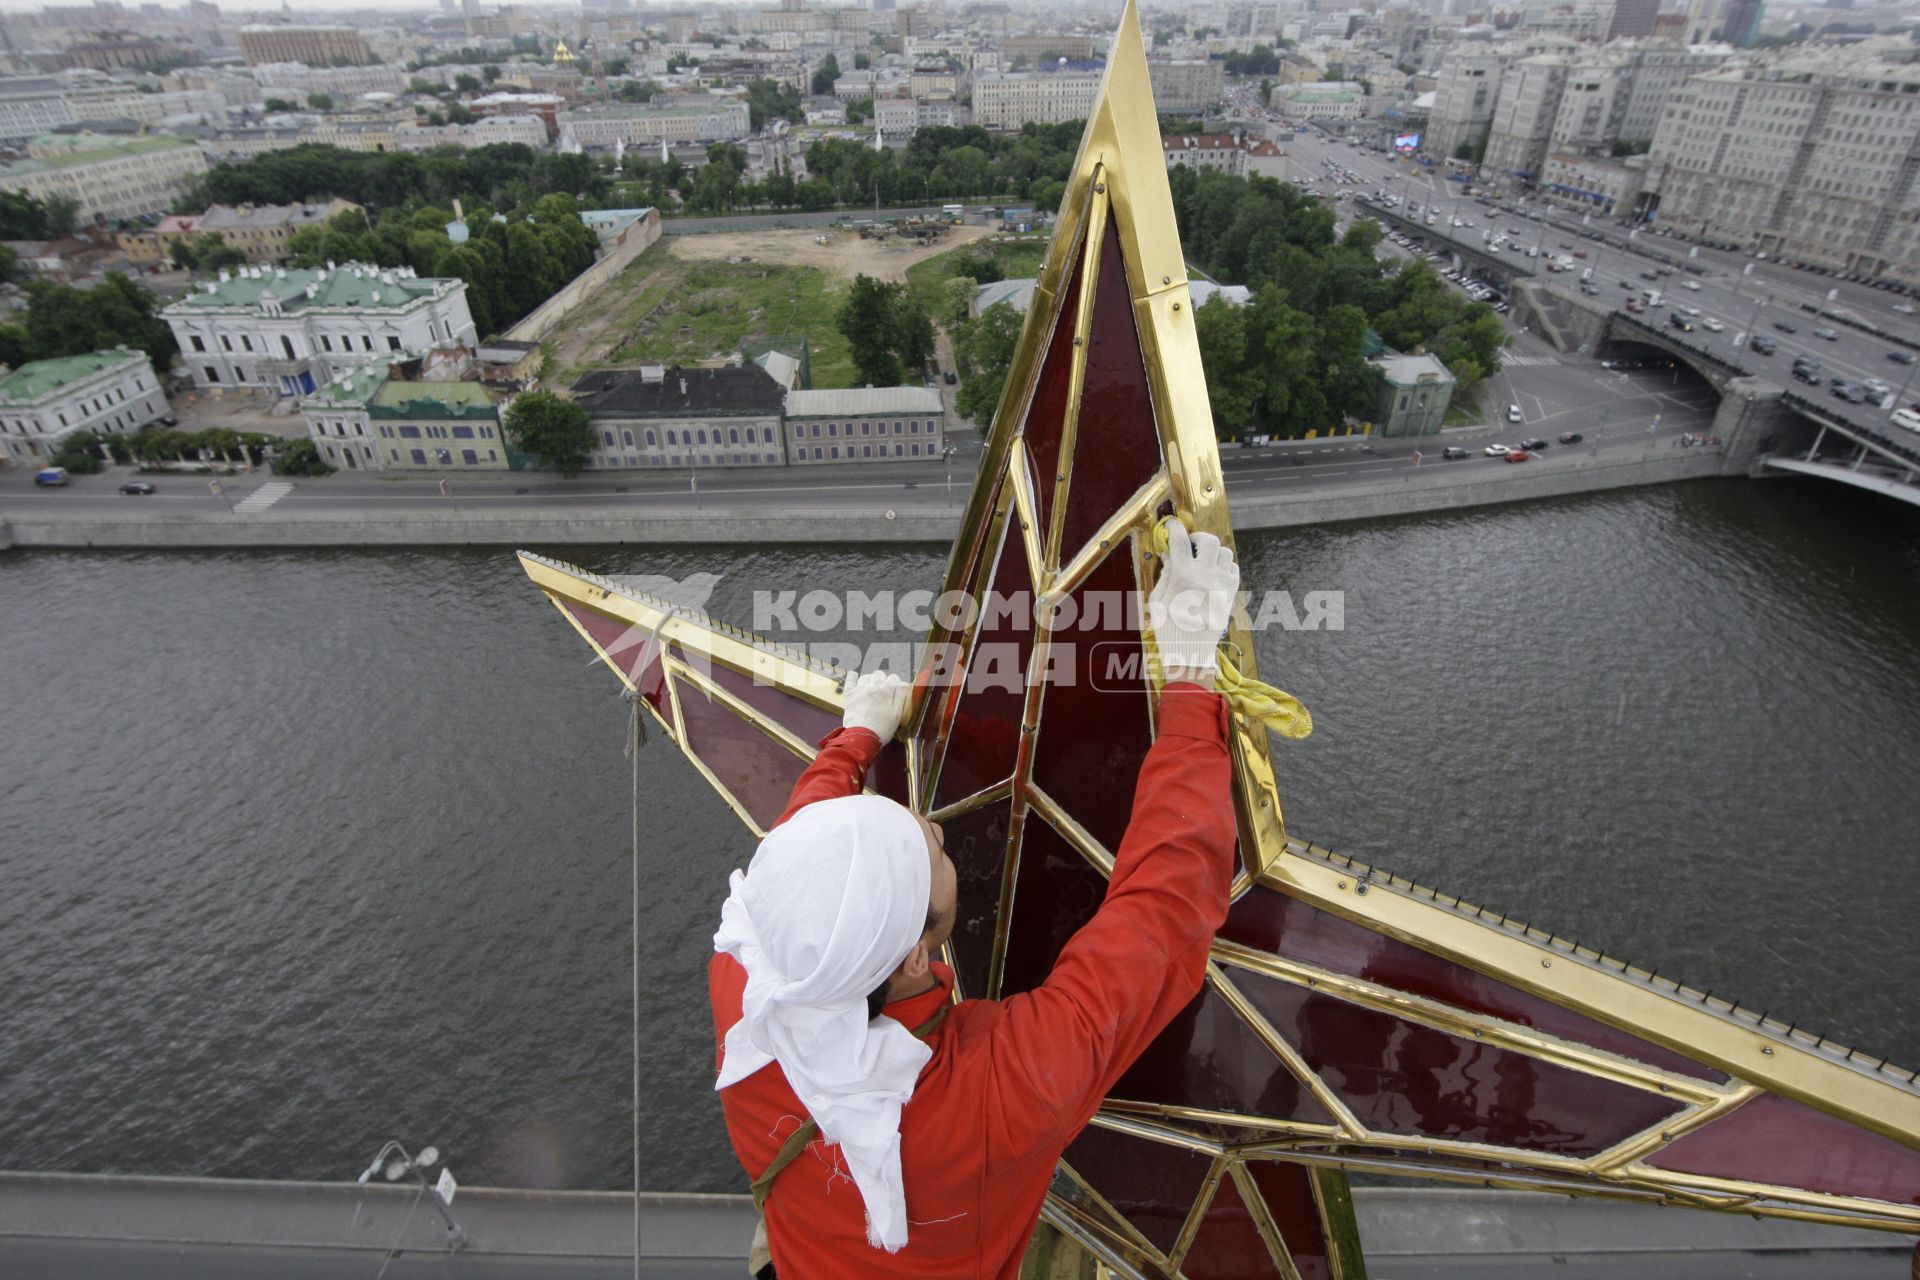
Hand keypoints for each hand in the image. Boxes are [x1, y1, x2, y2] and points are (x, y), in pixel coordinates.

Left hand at [842, 669, 908, 740]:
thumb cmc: (881, 728)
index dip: (896, 683)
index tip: (896, 689)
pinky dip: (852, 676)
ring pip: (866, 677)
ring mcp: (860, 690)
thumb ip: (901, 698)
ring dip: (870, 680)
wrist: (862, 736)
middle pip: (879, 674)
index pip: (894, 678)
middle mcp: (873, 687)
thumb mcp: (897, 714)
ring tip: (871, 687)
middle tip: (883, 690)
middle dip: (883, 679)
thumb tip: (904, 685)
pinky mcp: (849, 695)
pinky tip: (854, 675)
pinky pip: (850, 680)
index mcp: (886, 691)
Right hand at [1147, 519, 1238, 682]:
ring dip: (1213, 552)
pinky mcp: (1231, 593)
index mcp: (1183, 577)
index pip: (1179, 541)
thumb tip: (1169, 554)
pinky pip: (1233, 569)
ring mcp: (1222, 584)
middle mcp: (1206, 576)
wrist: (1191, 652)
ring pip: (1225, 552)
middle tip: (1190, 544)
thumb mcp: (1157, 601)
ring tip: (1202, 560)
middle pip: (1209, 540)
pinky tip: (1213, 573)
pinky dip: (1224, 566)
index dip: (1174, 528)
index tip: (1171, 526)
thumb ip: (1165, 574)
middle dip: (1198, 537)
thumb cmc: (1169, 629)